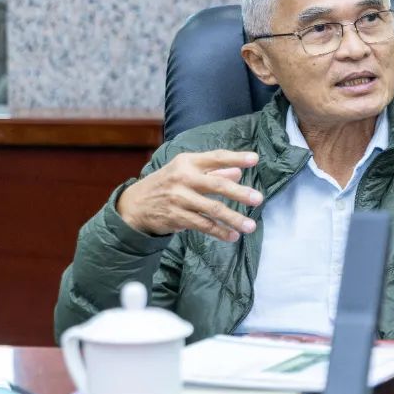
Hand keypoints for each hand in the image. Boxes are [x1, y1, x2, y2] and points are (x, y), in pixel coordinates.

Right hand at [116, 149, 262, 241]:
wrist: (134, 204)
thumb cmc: (167, 184)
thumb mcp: (185, 172)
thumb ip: (212, 172)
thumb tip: (238, 173)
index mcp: (187, 162)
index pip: (216, 157)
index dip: (236, 157)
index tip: (255, 160)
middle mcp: (183, 178)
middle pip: (216, 184)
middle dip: (239, 193)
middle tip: (258, 199)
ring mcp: (179, 198)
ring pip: (211, 209)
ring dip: (233, 218)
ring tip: (250, 226)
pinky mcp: (176, 216)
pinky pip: (202, 225)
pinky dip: (219, 231)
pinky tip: (232, 236)